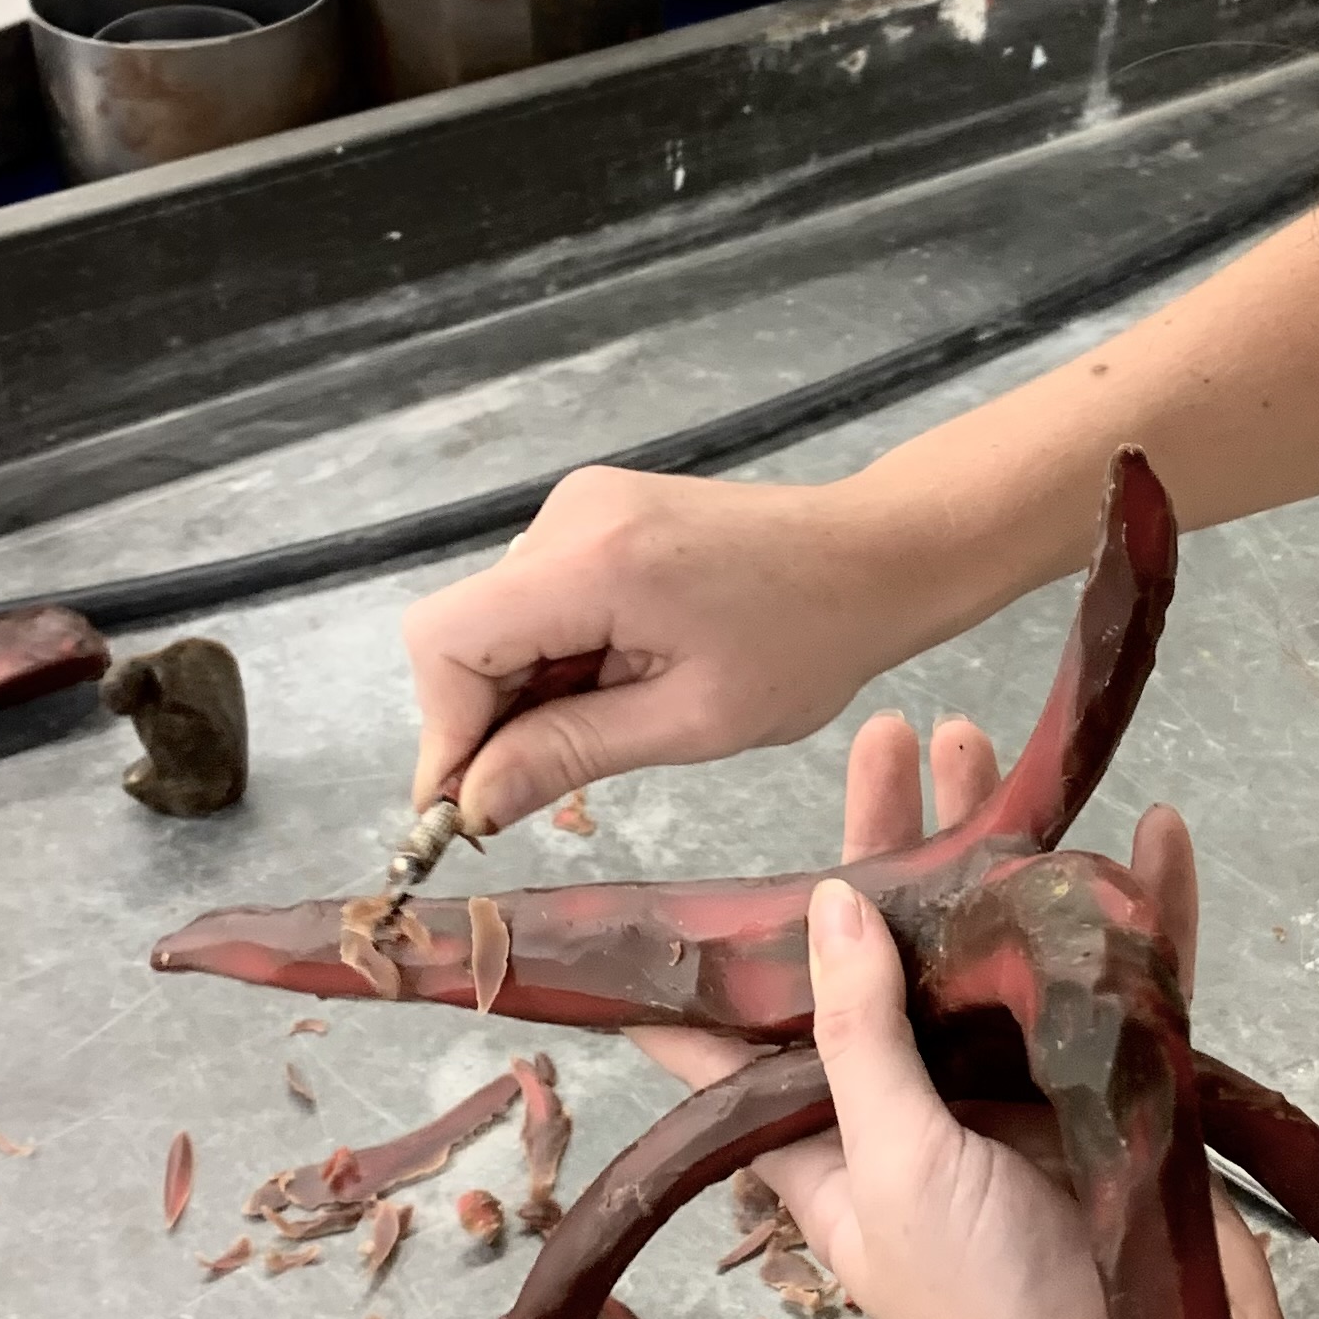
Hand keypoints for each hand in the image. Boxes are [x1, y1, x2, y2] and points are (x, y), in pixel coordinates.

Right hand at [401, 466, 912, 835]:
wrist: (874, 557)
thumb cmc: (806, 644)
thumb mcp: (690, 723)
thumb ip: (569, 754)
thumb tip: (472, 804)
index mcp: (591, 561)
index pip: (447, 643)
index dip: (444, 733)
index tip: (468, 810)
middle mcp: (566, 517)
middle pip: (462, 634)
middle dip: (483, 724)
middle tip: (535, 794)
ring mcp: (577, 509)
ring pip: (495, 625)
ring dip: (524, 697)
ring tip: (605, 734)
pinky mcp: (594, 517)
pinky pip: (534, 604)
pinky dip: (553, 663)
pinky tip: (613, 692)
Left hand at [636, 713, 1318, 1318]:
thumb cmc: (994, 1314)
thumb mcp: (890, 1173)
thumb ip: (858, 1040)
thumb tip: (820, 907)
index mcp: (829, 1148)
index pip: (743, 1045)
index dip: (708, 963)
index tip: (676, 874)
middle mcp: (920, 1112)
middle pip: (886, 961)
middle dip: (885, 854)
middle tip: (892, 741)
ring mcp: (1025, 1097)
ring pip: (1003, 949)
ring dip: (1000, 852)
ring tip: (984, 746)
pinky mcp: (1125, 1094)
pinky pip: (1135, 982)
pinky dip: (1147, 912)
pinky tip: (1152, 832)